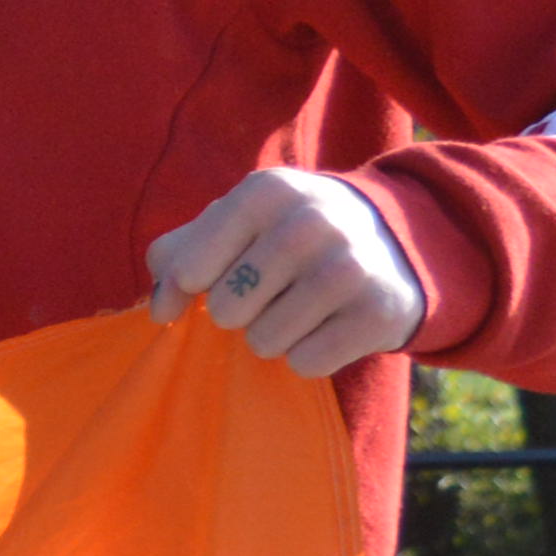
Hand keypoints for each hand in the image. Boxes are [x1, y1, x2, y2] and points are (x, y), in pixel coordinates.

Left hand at [145, 170, 428, 379]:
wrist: (395, 241)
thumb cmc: (289, 233)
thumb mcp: (236, 222)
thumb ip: (178, 256)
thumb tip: (160, 309)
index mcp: (266, 193)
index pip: (190, 271)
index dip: (196, 285)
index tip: (220, 273)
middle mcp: (310, 224)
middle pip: (225, 310)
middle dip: (238, 311)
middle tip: (272, 290)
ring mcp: (349, 268)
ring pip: (264, 342)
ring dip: (273, 336)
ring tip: (301, 307)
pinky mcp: (378, 313)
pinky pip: (306, 362)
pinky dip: (309, 355)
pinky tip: (330, 324)